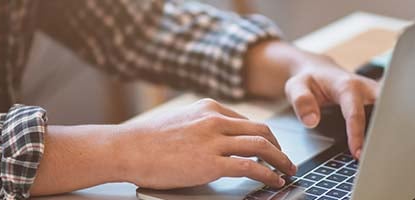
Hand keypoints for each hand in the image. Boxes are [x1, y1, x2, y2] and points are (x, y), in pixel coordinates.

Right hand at [117, 99, 296, 188]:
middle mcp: (215, 120)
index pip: (246, 121)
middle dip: (278, 146)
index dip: (263, 136)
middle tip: (285, 159)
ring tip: (287, 171)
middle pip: (261, 129)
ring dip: (280, 160)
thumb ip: (201, 128)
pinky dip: (268, 174)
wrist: (127, 149)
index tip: (270, 147)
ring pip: (261, 145)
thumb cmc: (146, 141)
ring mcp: (214, 141)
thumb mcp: (179, 122)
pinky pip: (250, 167)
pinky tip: (274, 180)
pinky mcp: (211, 163)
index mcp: (208, 108)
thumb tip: (217, 145)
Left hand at [246, 41, 379, 158]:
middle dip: (386, 129)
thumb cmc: (309, 80)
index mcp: (347, 86)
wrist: (318, 70)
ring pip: (392, 111)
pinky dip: (389, 127)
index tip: (357, 152)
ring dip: (391, 130)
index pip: (355, 113)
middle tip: (381, 153)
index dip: (357, 134)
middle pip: (384, 109)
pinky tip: (385, 145)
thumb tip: (312, 121)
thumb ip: (302, 101)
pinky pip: (389, 114)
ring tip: (385, 152)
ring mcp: (376, 94)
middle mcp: (366, 88)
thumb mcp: (296, 87)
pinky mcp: (379, 100)